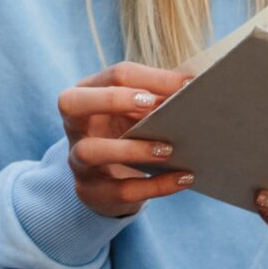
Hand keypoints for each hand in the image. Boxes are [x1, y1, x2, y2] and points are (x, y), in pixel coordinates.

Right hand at [57, 62, 197, 217]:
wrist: (111, 180)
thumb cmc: (128, 133)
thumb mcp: (137, 113)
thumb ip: (158, 99)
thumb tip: (195, 88)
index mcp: (87, 94)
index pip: (112, 76)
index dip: (149, 78)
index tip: (186, 85)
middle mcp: (74, 125)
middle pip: (72, 103)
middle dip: (111, 99)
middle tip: (152, 104)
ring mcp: (77, 160)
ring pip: (90, 151)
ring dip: (131, 149)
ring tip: (169, 149)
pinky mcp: (90, 191)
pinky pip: (120, 191)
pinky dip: (155, 186)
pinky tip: (182, 178)